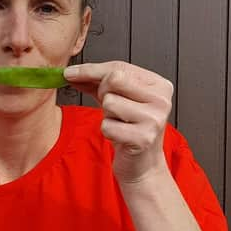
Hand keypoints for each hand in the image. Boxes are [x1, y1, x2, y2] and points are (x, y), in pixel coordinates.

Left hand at [64, 61, 173, 183]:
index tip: (70, 72)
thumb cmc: (129, 127)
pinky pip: (107, 125)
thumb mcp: (117, 97)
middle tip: (110, 107)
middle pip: (114, 79)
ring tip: (119, 122)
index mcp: (158, 85)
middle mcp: (161, 100)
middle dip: (103, 92)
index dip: (90, 70)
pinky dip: (107, 131)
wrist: (142, 163)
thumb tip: (71, 72)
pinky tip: (119, 135)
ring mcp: (154, 119)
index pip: (118, 67)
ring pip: (109, 102)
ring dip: (107, 114)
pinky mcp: (143, 138)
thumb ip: (96, 81)